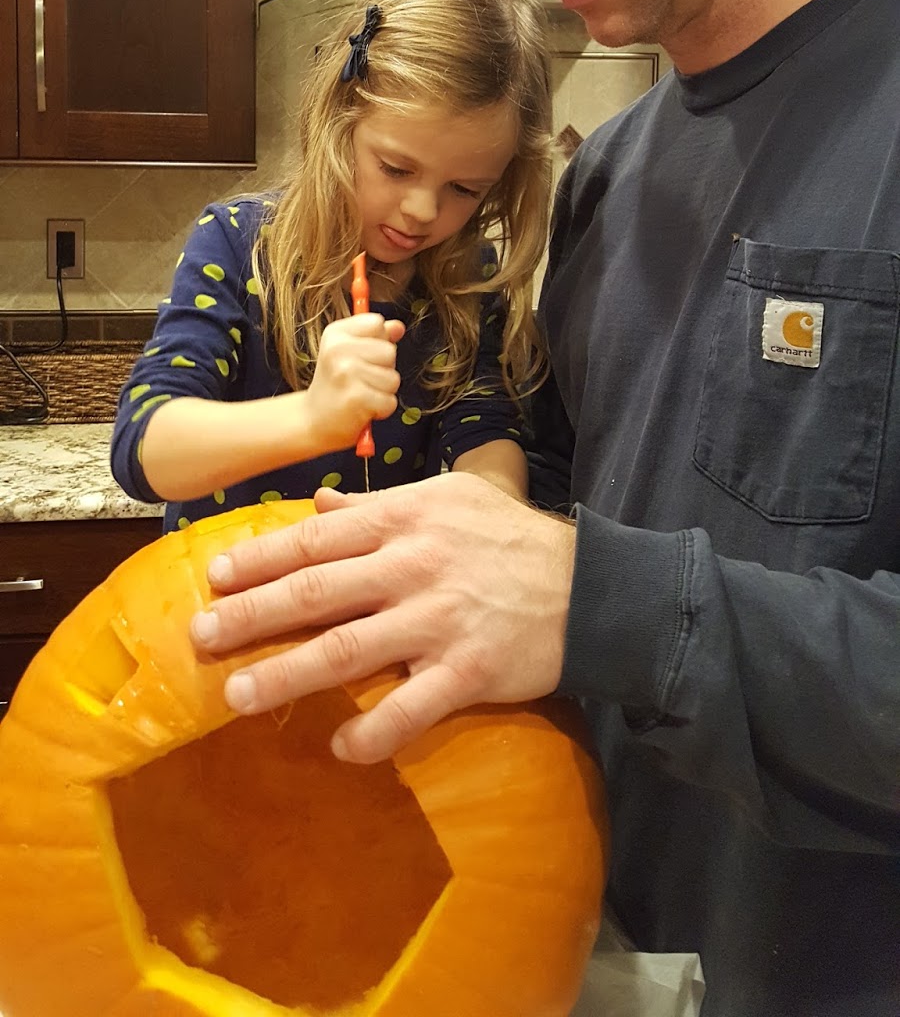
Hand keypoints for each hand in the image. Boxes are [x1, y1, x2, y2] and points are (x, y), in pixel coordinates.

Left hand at [190, 476, 575, 762]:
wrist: (591, 587)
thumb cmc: (508, 539)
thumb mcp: (446, 500)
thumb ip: (379, 505)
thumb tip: (319, 504)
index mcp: (404, 520)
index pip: (317, 538)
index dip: (261, 558)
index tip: (215, 577)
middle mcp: (413, 566)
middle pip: (317, 593)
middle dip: (251, 615)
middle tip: (200, 637)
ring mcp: (439, 621)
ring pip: (348, 651)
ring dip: (288, 676)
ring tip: (239, 697)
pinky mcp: (470, 672)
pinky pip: (412, 709)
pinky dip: (373, 731)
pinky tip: (341, 747)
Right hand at [304, 313, 403, 453]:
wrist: (313, 422)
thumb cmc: (335, 386)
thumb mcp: (349, 353)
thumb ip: (376, 337)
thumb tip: (398, 326)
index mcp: (335, 333)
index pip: (376, 323)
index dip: (377, 341)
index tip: (360, 356)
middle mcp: (338, 349)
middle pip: (390, 351)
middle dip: (383, 370)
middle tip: (359, 381)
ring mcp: (346, 373)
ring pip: (393, 378)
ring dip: (382, 392)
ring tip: (360, 395)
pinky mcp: (356, 398)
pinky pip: (390, 401)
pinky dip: (381, 410)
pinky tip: (362, 409)